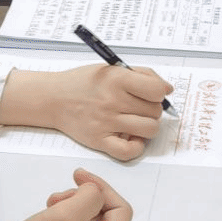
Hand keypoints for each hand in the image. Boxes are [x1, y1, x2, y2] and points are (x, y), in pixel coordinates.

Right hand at [0, 64, 173, 160]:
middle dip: (151, 109)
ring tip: (135, 121)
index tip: (149, 93)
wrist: (53, 98)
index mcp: (116, 79)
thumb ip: (141, 74)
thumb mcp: (111, 69)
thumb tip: (167, 90)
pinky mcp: (99, 141)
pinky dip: (136, 147)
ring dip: (147, 126)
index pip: (156, 91)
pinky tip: (130, 137)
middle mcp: (112, 101)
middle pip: (155, 111)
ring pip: (149, 130)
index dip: (158, 92)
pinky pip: (130, 151)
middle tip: (137, 106)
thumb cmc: (83, 82)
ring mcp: (106, 123)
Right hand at [0, 168, 132, 220]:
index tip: (77, 176)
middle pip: (106, 216)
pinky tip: (47, 219)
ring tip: (49, 207)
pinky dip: (65, 220)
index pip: (121, 210)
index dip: (102, 188)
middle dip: (83, 198)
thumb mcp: (65, 217)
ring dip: (72, 207)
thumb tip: (95, 192)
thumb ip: (89, 198)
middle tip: (57, 198)